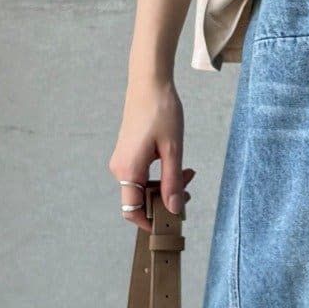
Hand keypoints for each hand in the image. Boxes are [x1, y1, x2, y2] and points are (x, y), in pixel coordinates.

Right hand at [109, 75, 193, 233]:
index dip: (150, 222)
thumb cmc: (161, 112)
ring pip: (144, 188)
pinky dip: (160, 176)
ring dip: (166, 186)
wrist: (149, 84)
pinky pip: (142, 175)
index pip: (132, 211)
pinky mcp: (128, 154)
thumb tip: (174, 209)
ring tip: (188, 173)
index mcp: (128, 170)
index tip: (171, 223)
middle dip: (166, 200)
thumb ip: (172, 182)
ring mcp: (122, 161)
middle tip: (189, 187)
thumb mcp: (173, 150)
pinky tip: (177, 165)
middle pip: (140, 201)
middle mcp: (120, 169)